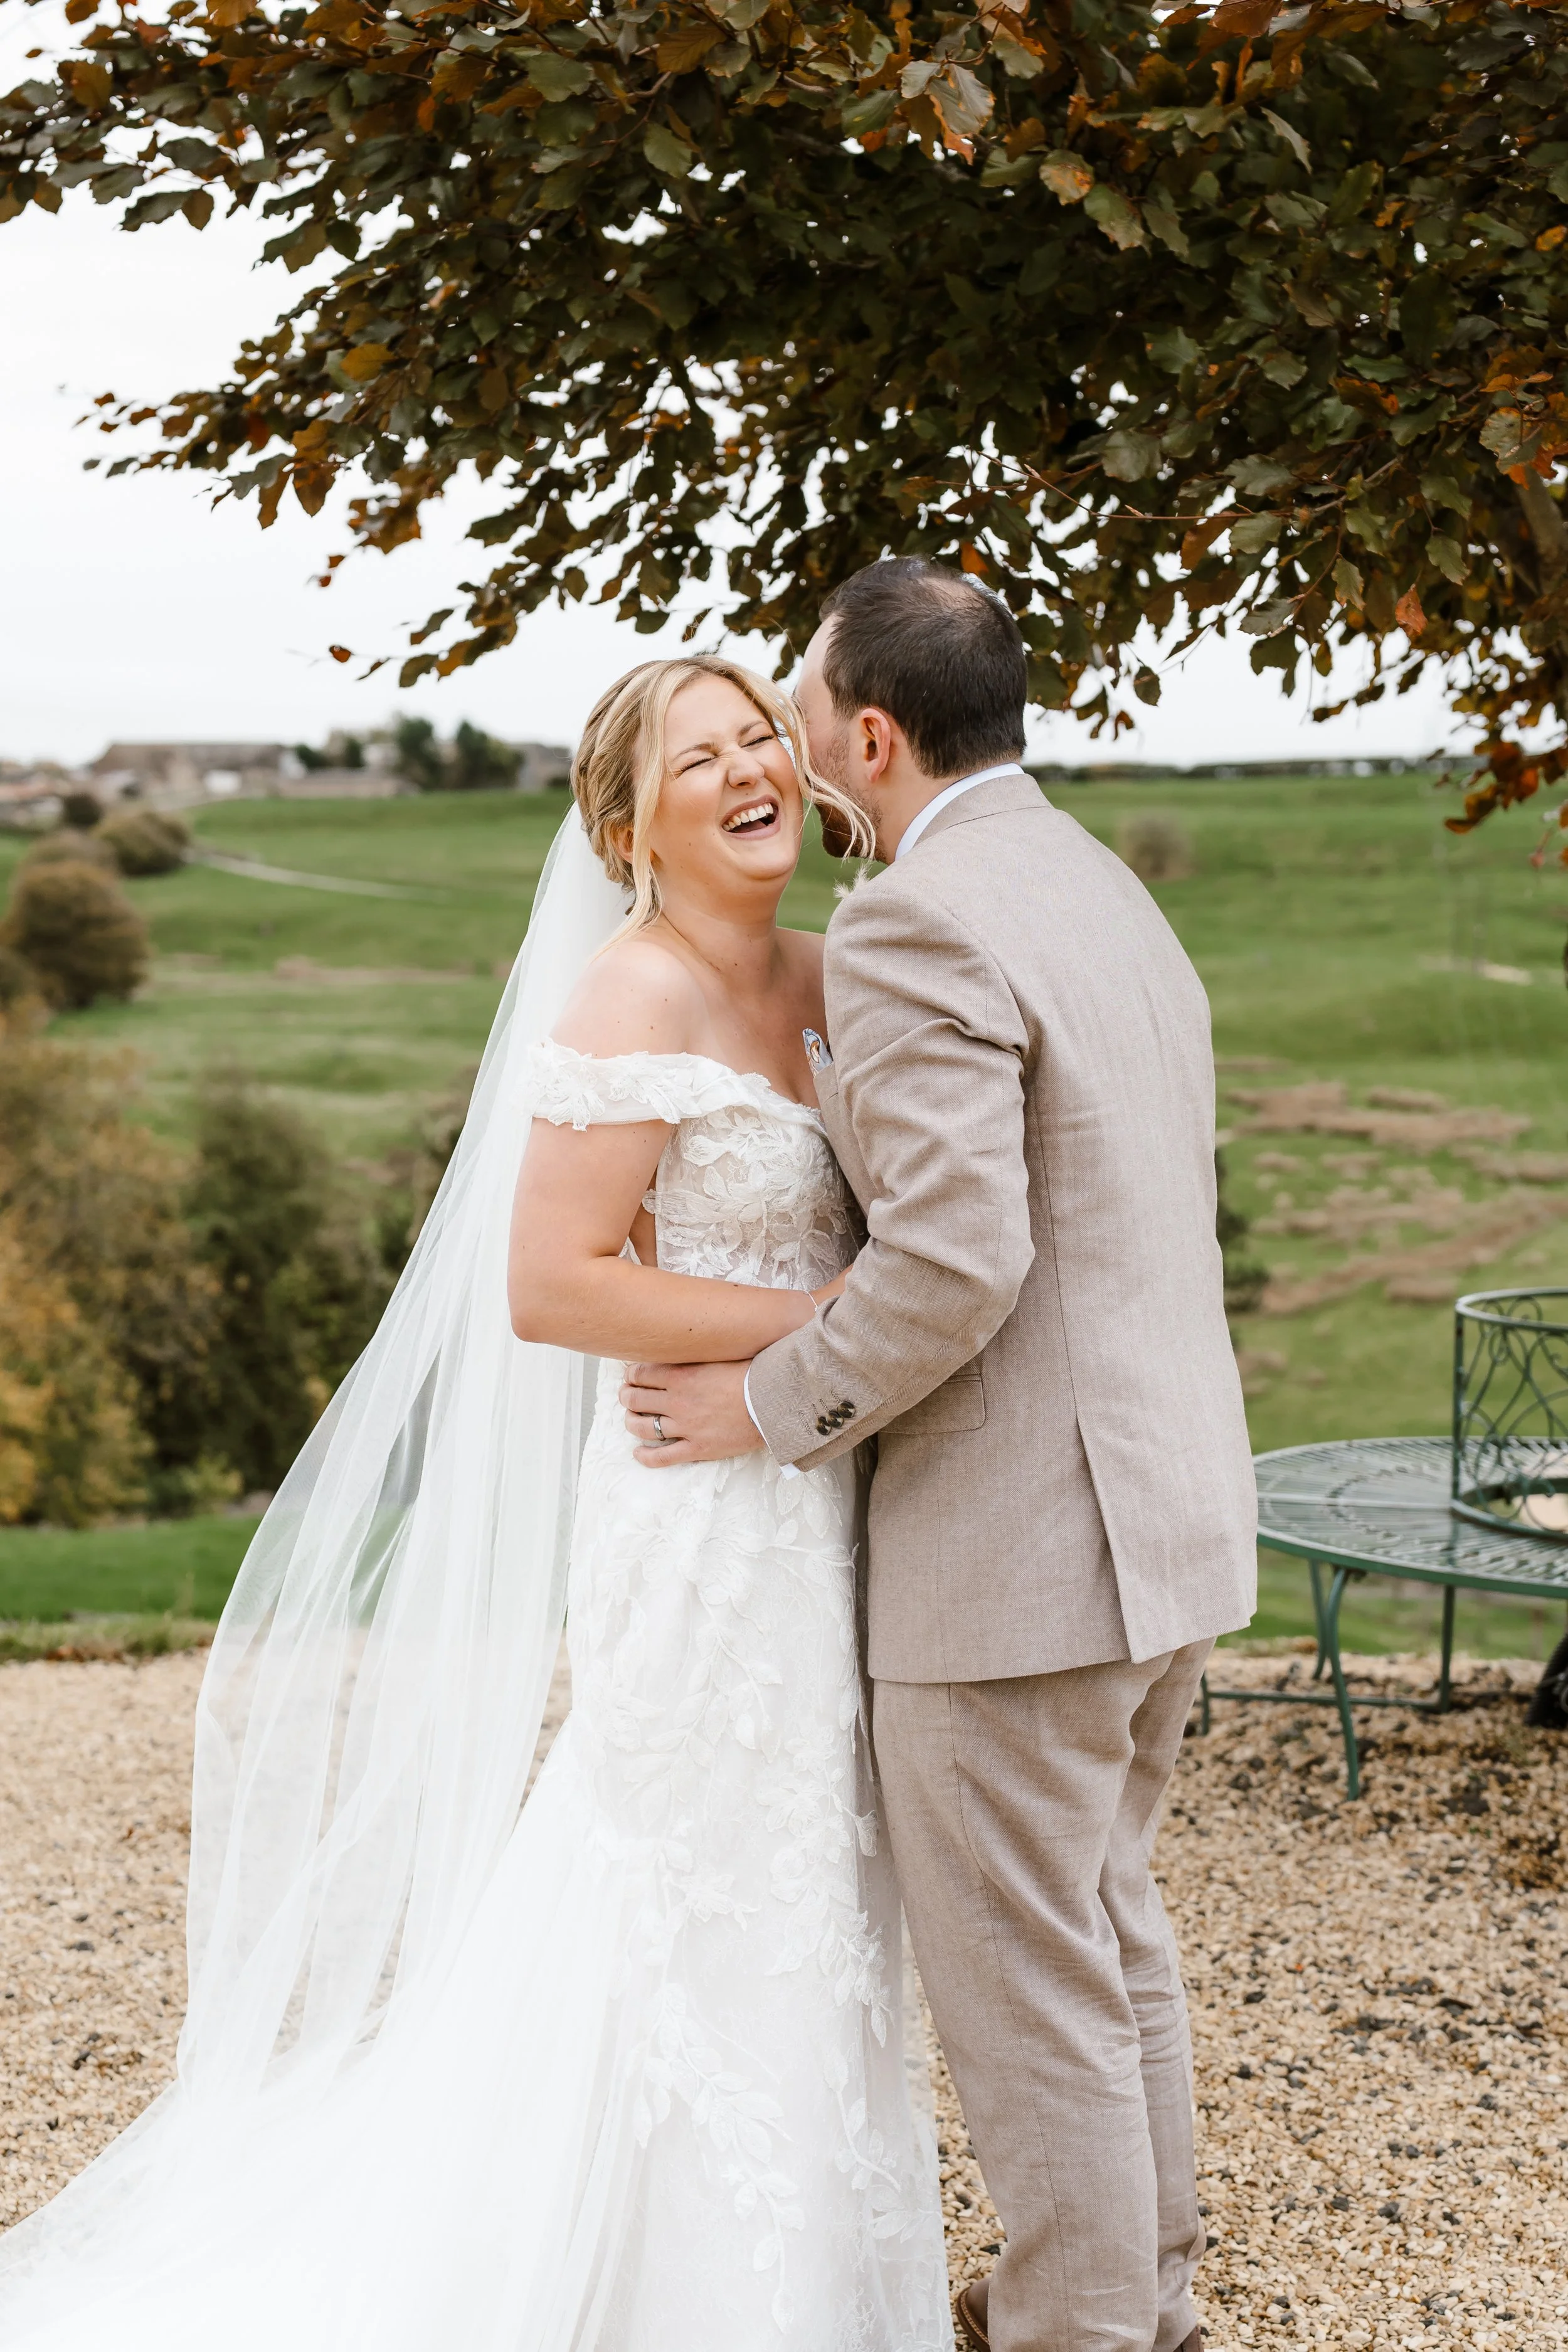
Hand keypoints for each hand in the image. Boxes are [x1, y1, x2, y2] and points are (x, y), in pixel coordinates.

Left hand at [621, 1359, 764, 1466]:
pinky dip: (646, 1456)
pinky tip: (638, 1453)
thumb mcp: (722, 1353)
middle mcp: (678, 1401)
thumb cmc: (754, 1372)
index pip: (641, 1373)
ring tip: (630, 1419)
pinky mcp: (698, 1448)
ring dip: (631, 1422)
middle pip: (636, 1399)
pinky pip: (663, 1457)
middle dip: (627, 1396)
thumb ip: (699, 1352)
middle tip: (626, 1394)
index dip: (631, 1374)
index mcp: (681, 1375)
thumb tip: (687, 1340)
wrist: (775, 1401)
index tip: (631, 1374)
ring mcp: (686, 1427)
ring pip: (643, 1427)